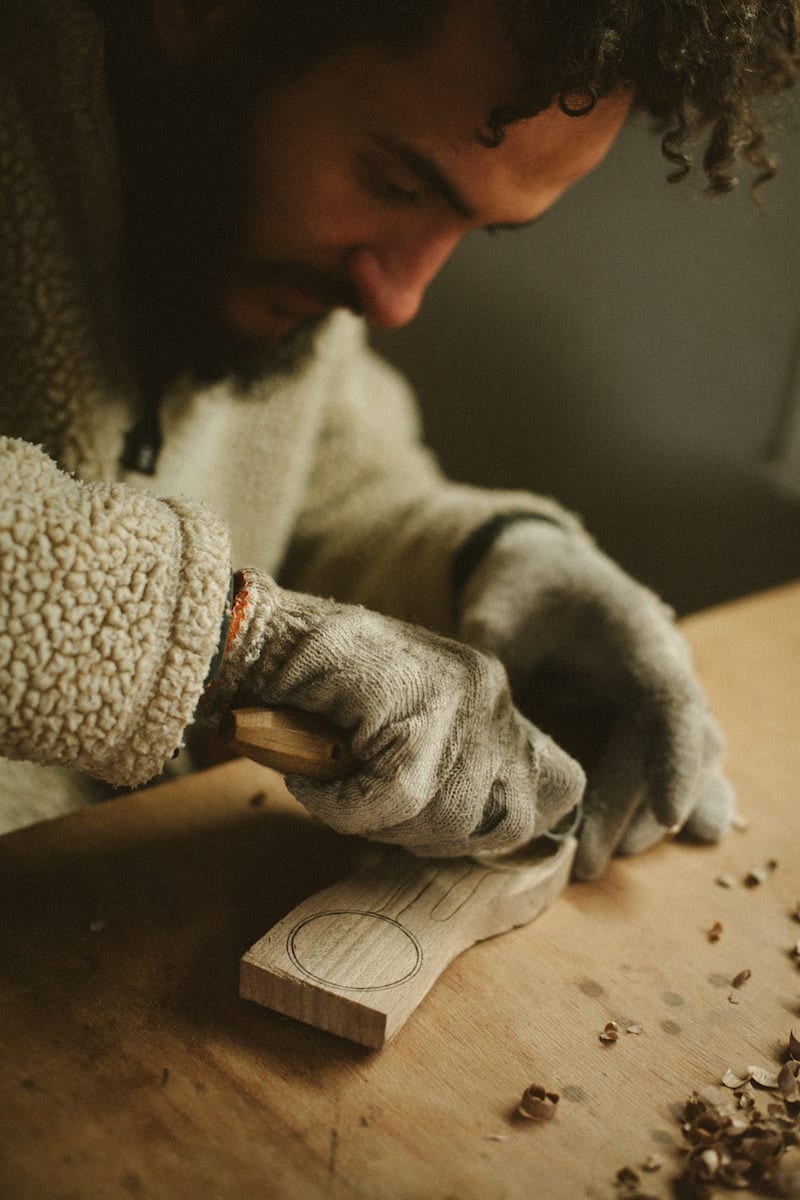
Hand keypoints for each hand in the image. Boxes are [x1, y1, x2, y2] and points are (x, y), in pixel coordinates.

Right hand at [203, 569, 583, 855]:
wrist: (253, 634)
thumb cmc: (316, 691)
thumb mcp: (402, 732)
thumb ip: (449, 773)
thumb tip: (478, 842)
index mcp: (493, 696)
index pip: (561, 784)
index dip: (512, 825)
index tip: (450, 829)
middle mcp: (490, 691)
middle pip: (507, 822)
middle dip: (434, 838)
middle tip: (371, 808)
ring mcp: (455, 695)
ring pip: (446, 817)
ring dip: (379, 821)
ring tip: (336, 780)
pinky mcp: (408, 703)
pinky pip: (389, 800)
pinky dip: (339, 805)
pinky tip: (311, 773)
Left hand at [457, 521, 734, 878]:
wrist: (539, 567)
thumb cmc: (521, 587)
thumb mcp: (493, 614)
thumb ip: (490, 669)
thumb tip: (474, 734)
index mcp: (636, 635)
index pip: (672, 702)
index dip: (674, 759)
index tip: (668, 812)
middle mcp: (665, 668)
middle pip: (679, 748)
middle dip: (639, 810)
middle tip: (587, 860)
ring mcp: (661, 696)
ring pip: (688, 763)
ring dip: (651, 815)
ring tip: (597, 859)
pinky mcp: (646, 720)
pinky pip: (672, 764)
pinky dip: (669, 803)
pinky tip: (654, 841)